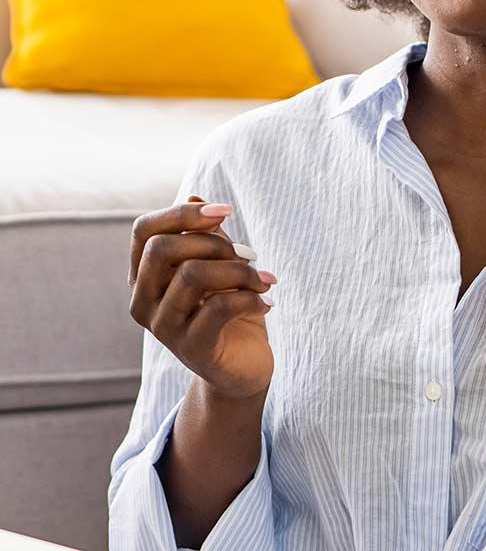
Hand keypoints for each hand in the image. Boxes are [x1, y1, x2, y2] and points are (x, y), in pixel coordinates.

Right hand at [127, 195, 276, 399]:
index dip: (182, 213)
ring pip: (192, 274)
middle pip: (162, 248)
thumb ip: (207, 234)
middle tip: (249, 254)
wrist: (242, 365)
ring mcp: (163, 328)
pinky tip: (267, 302)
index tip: (226, 210)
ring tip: (264, 280)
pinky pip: (218, 307)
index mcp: (144, 276)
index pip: (143, 230)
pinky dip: (251, 297)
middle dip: (214, 242)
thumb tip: (196, 196)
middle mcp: (142, 301)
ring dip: (240, 269)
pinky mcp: (191, 349)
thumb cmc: (229, 306)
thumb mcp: (220, 264)